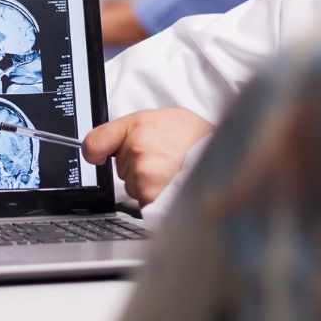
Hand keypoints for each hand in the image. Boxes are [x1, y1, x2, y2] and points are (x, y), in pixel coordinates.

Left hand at [82, 108, 214, 206]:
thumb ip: (135, 132)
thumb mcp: (162, 119)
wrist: (226, 147)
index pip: (95, 142)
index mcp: (137, 124)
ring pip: (133, 187)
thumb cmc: (196, 136)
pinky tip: (174, 185)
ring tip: (173, 172)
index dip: (94, 153)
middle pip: (120, 170)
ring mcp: (142, 169)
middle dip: (138, 169)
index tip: (96, 158)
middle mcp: (136, 145)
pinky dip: (157, 199)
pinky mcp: (151, 191)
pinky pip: (144, 201)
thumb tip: (109, 149)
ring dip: (149, 185)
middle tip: (164, 160)